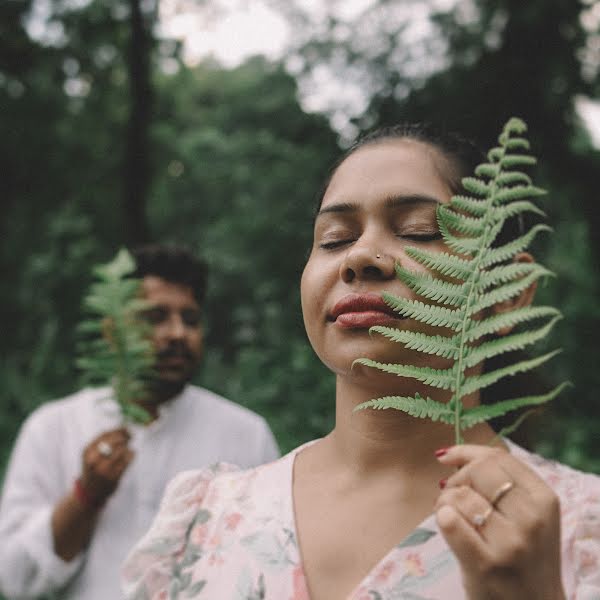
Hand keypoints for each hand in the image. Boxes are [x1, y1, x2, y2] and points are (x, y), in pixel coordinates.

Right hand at [78, 428, 133, 505]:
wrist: (90, 492)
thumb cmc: (94, 467)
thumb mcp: (92, 453)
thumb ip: (105, 440)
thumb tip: (125, 427)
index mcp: (87, 452)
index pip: (105, 435)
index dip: (118, 430)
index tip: (126, 428)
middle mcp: (93, 460)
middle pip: (114, 442)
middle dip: (124, 437)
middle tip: (130, 436)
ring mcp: (103, 470)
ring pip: (122, 450)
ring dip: (128, 447)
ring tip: (127, 448)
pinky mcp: (113, 477)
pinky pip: (127, 461)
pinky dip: (131, 455)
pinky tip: (131, 454)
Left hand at [434, 444, 564, 599]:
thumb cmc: (523, 554)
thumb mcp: (528, 513)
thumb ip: (500, 479)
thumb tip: (447, 454)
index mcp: (544, 499)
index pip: (497, 457)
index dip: (466, 453)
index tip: (449, 460)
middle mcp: (531, 518)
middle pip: (478, 470)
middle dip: (457, 478)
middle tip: (454, 495)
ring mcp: (510, 542)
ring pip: (460, 495)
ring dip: (445, 501)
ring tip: (453, 517)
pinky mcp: (485, 564)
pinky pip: (449, 520)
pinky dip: (441, 517)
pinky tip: (449, 526)